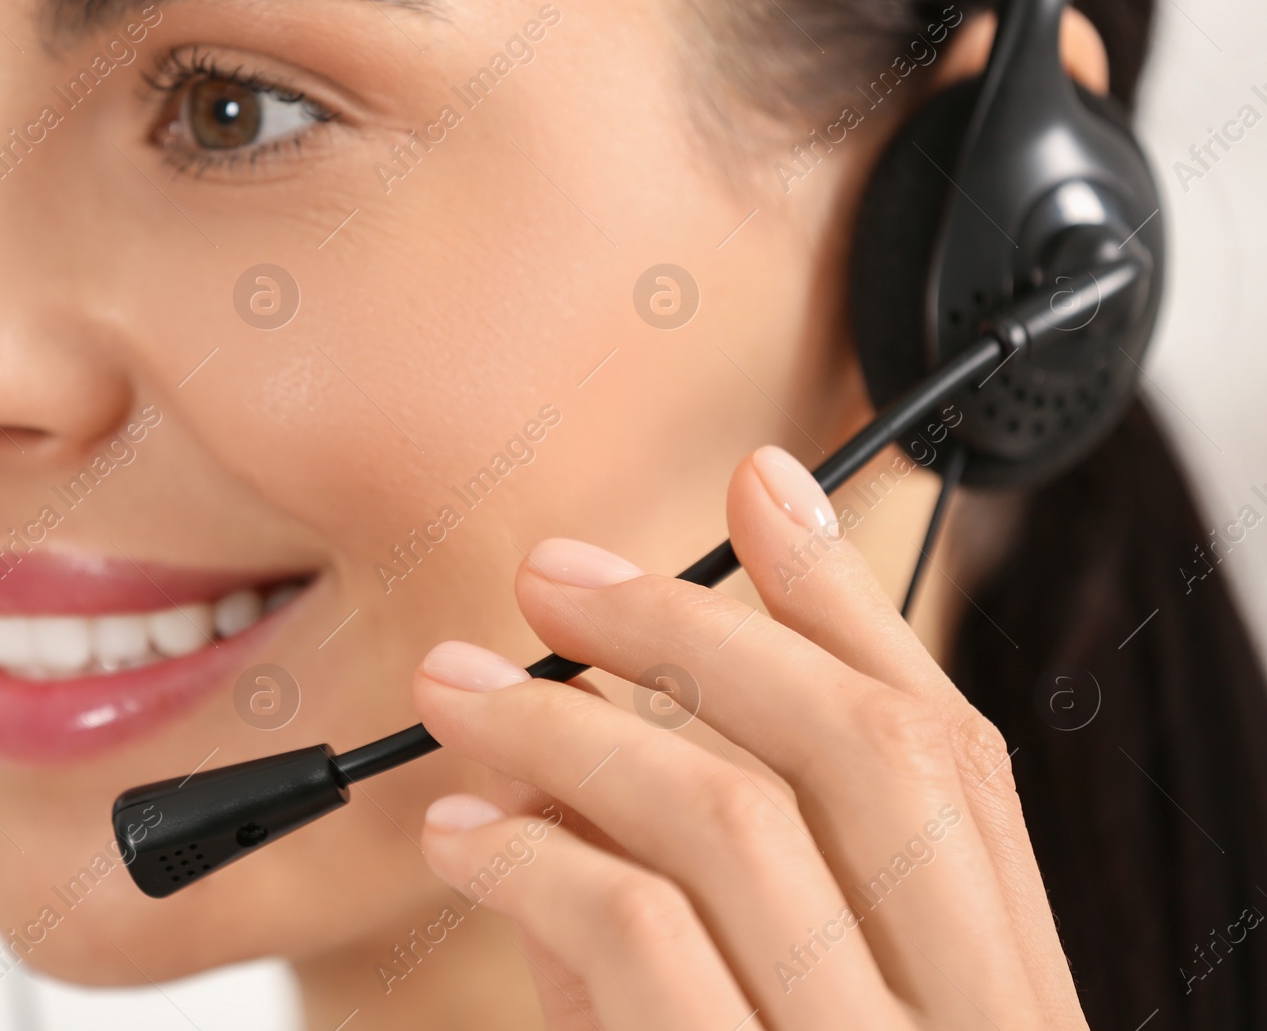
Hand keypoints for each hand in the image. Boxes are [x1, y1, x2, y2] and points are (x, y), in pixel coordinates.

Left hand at [412, 445, 1086, 1029]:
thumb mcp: (774, 1014)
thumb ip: (713, 888)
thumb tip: (617, 707)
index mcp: (1005, 988)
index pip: (950, 754)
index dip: (847, 601)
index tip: (757, 488)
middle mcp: (979, 1020)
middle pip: (858, 749)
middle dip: (689, 634)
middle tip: (552, 580)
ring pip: (734, 819)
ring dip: (571, 733)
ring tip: (462, 698)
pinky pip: (639, 931)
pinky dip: (531, 859)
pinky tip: (464, 839)